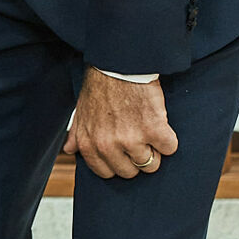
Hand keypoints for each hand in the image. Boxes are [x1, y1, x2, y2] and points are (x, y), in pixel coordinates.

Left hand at [62, 68, 176, 177]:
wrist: (118, 65)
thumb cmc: (100, 87)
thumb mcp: (81, 111)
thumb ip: (76, 134)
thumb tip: (69, 150)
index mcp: (89, 145)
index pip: (107, 173)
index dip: (118, 162)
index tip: (123, 151)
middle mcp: (108, 146)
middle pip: (131, 172)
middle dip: (136, 157)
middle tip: (138, 137)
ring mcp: (131, 140)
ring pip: (152, 164)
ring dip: (154, 149)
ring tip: (148, 128)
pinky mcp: (153, 130)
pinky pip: (169, 149)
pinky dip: (169, 138)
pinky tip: (160, 123)